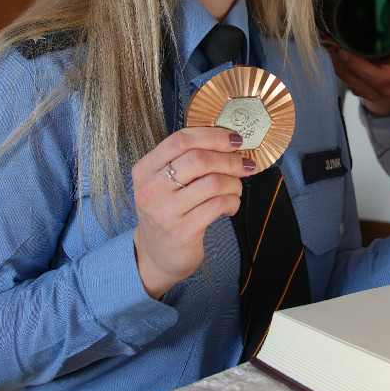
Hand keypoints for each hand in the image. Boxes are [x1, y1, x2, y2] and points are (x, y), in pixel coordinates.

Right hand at [131, 127, 256, 298]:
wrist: (156, 255)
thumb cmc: (167, 211)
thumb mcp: (164, 182)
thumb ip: (186, 159)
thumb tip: (227, 140)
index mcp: (145, 170)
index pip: (181, 140)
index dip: (213, 136)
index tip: (234, 139)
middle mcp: (150, 189)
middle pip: (198, 159)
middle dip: (229, 159)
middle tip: (244, 165)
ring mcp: (165, 212)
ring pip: (212, 183)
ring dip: (233, 183)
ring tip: (236, 188)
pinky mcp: (182, 232)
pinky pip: (217, 206)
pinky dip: (232, 201)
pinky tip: (231, 205)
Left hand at [327, 14, 389, 115]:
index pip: (379, 78)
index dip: (359, 67)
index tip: (346, 51)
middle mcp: (389, 87)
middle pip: (361, 84)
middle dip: (345, 65)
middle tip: (335, 46)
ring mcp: (375, 91)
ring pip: (351, 84)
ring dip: (339, 66)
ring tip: (333, 48)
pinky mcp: (364, 89)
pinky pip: (347, 83)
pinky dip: (340, 68)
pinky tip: (337, 55)